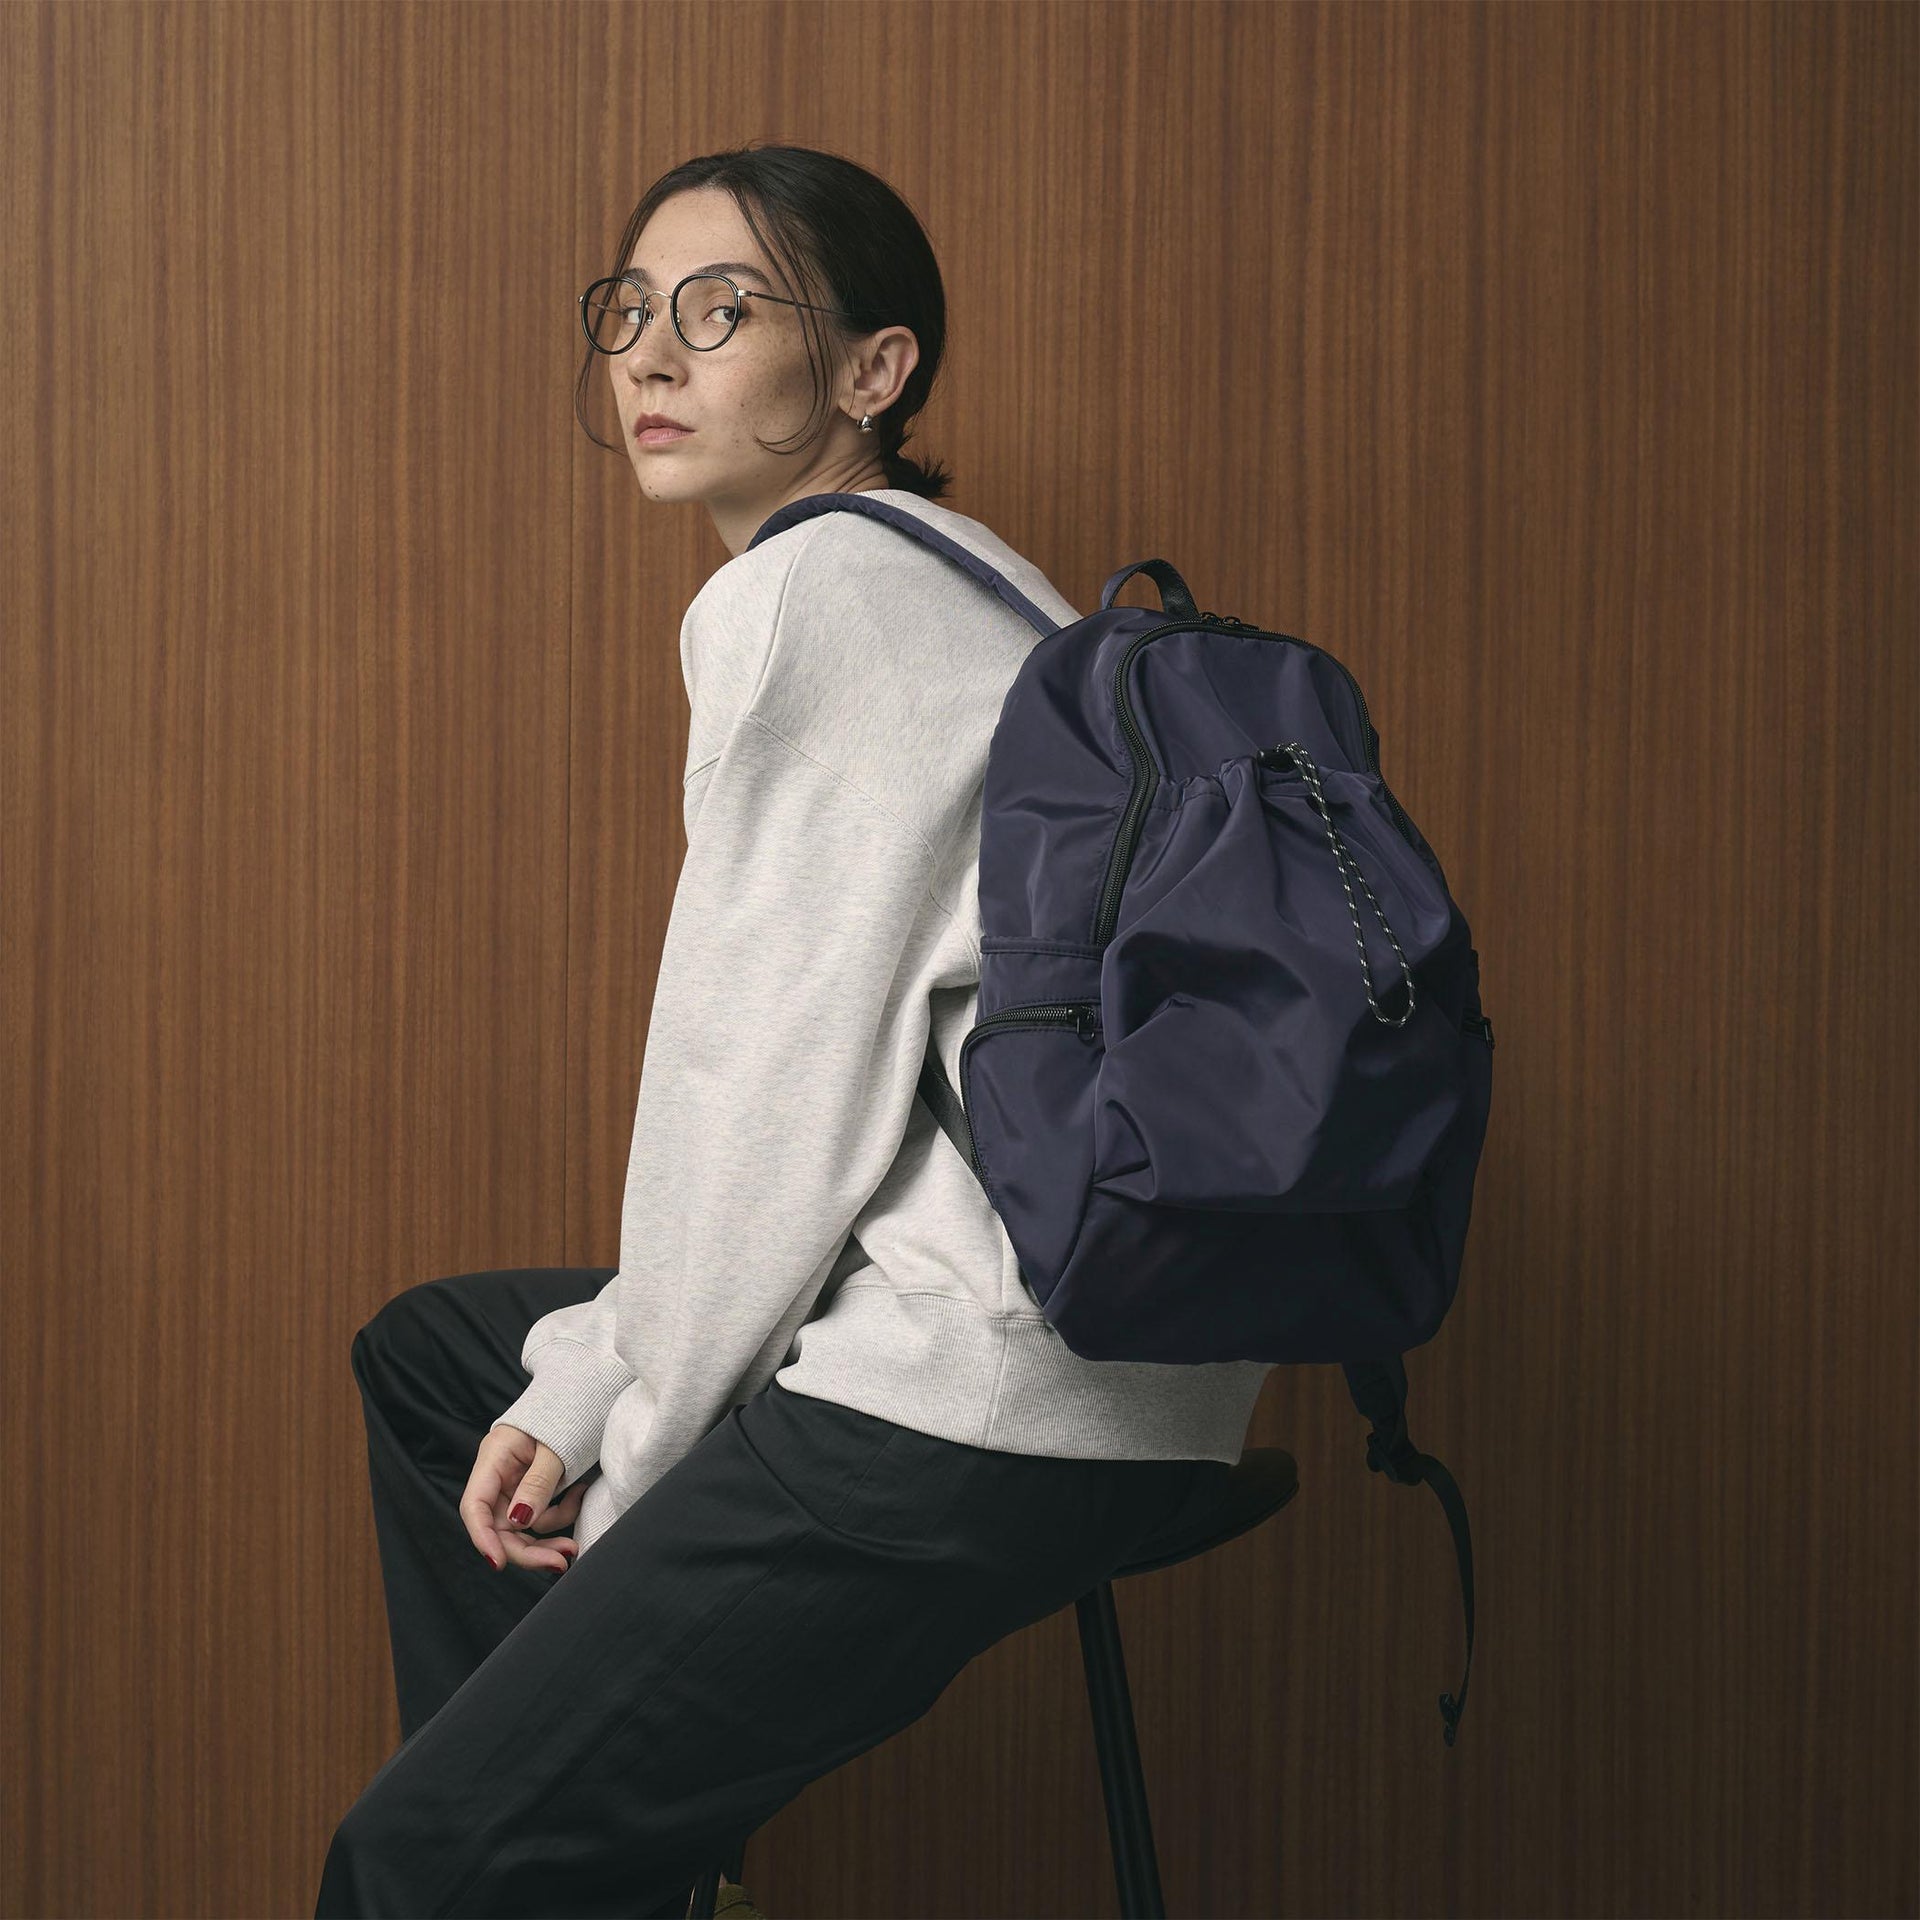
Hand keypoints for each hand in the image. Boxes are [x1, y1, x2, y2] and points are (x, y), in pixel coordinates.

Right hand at [462, 1423, 586, 1572]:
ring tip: (575, 1545)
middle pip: (500, 1526)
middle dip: (528, 1549)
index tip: (499, 1562)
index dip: (482, 1537)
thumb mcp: (555, 1447)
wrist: (586, 1392)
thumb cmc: (569, 1410)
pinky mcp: (534, 1489)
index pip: (475, 1506)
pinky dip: (560, 1515)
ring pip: (522, 1528)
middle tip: (559, 1562)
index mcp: (494, 1458)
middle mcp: (500, 1475)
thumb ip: (538, 1483)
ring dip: (548, 1539)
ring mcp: (516, 1484)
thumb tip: (520, 1521)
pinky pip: (541, 1514)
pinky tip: (579, 1497)